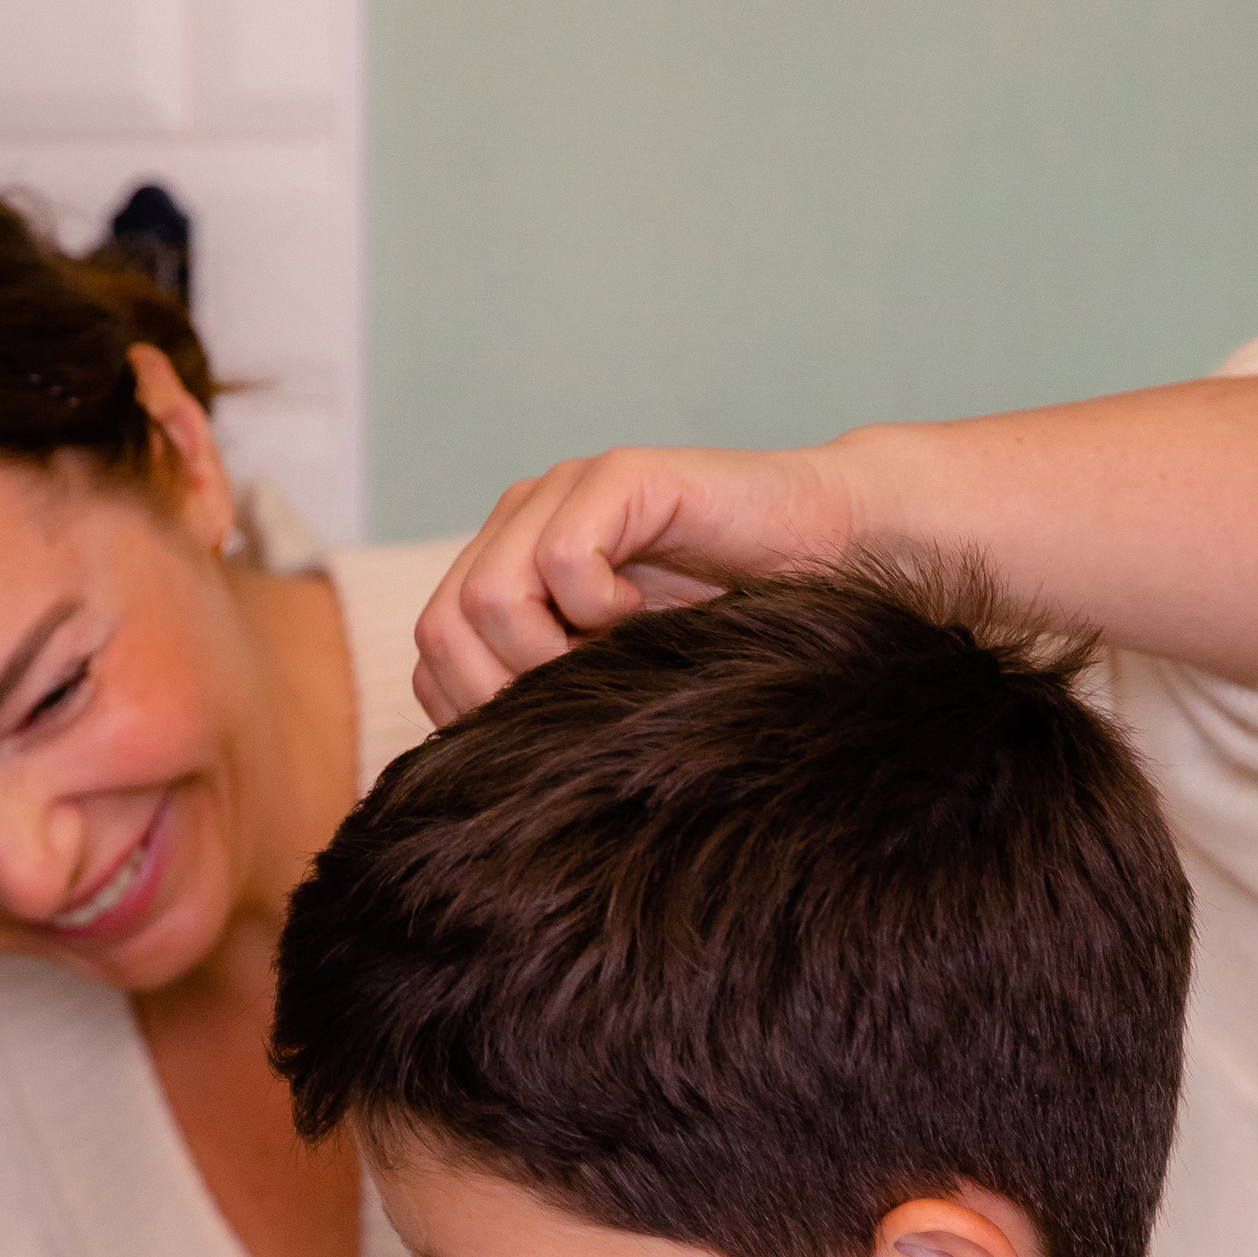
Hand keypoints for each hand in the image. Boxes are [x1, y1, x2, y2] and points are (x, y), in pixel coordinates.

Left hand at [412, 444, 856, 721]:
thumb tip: (475, 780)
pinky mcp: (620, 476)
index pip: (433, 653)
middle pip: (443, 628)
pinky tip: (643, 613)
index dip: (475, 712)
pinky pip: (564, 557)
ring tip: (615, 656)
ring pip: (488, 596)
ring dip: (549, 655)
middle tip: (583, 699)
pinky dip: (598, 607)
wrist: (825, 549)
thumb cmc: (722, 627)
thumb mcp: (614, 678)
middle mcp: (519, 521)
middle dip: (506, 692)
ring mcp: (564, 490)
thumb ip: (543, 699)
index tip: (551, 730)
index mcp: (504, 566)